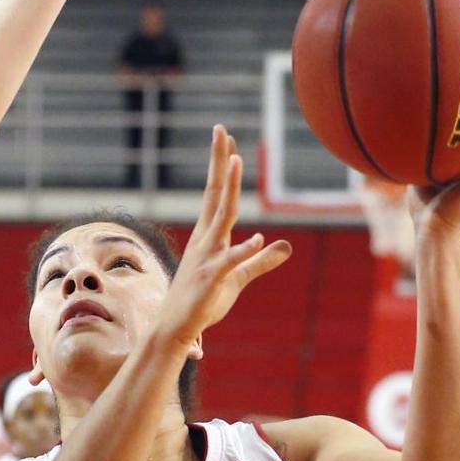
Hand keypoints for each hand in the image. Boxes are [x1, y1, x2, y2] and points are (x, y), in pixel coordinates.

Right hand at [155, 126, 291, 351]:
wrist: (175, 329)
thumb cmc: (202, 302)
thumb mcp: (237, 278)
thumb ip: (260, 261)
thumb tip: (285, 245)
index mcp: (211, 237)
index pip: (218, 194)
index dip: (223, 167)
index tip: (227, 140)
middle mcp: (207, 239)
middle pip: (216, 193)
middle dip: (220, 162)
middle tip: (221, 131)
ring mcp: (207, 257)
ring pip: (222, 216)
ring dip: (230, 188)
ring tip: (236, 161)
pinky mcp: (211, 279)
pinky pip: (229, 262)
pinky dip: (243, 250)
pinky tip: (257, 238)